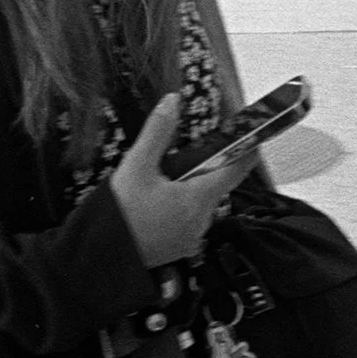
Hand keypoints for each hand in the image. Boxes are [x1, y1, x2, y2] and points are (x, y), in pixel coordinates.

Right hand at [108, 93, 253, 268]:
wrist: (103, 254)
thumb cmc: (121, 214)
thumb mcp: (136, 166)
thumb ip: (157, 132)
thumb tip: (172, 102)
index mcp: (197, 199)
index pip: (234, 172)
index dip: (246, 153)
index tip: (253, 139)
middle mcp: (201, 221)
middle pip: (216, 186)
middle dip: (210, 168)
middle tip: (195, 150)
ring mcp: (192, 237)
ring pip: (202, 203)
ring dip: (194, 188)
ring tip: (169, 176)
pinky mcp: (180, 247)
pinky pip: (191, 219)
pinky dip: (183, 205)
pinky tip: (161, 199)